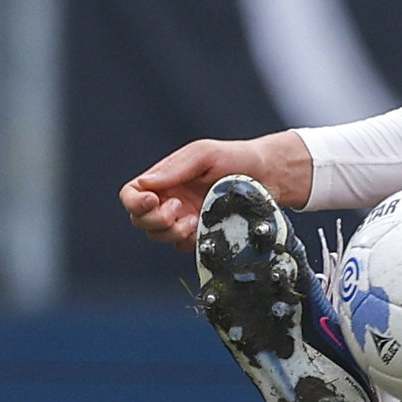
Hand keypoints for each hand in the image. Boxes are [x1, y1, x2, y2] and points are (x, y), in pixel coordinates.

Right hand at [119, 133, 312, 246]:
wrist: (269, 176)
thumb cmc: (236, 159)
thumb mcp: (203, 155)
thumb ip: (174, 168)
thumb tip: (145, 185)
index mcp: (165, 180)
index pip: (132, 194)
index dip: (134, 202)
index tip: (151, 201)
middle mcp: (170, 200)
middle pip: (140, 220)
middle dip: (155, 219)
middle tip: (179, 210)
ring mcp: (185, 219)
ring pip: (158, 236)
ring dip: (172, 232)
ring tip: (194, 219)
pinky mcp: (201, 234)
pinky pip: (182, 246)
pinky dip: (189, 240)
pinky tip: (205, 227)